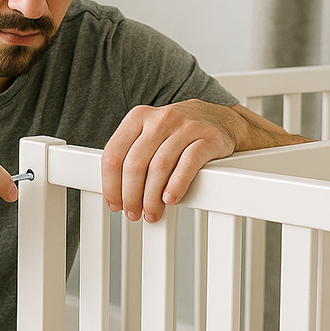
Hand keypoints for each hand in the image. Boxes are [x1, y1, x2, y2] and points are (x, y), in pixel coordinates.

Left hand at [101, 99, 296, 222]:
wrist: (219, 119)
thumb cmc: (177, 133)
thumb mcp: (148, 134)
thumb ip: (130, 156)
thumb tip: (116, 193)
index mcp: (138, 117)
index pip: (113, 154)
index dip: (110, 184)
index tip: (115, 203)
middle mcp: (160, 119)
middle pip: (135, 163)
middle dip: (130, 195)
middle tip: (133, 213)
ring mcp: (185, 126)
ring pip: (159, 167)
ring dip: (152, 197)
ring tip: (151, 212)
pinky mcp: (207, 138)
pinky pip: (187, 164)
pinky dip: (176, 185)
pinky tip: (170, 199)